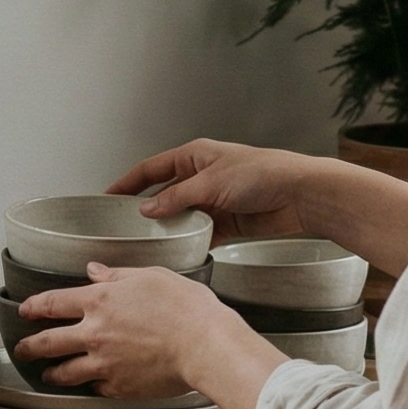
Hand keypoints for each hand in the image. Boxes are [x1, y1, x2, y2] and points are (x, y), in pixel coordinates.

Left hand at [13, 265, 288, 408]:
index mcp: (99, 302)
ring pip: (64, 373)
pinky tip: (92, 386)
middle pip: (47, 343)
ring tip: (48, 375)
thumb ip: (117, 275)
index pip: (52, 303)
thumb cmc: (185, 307)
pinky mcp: (119, 387)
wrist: (204, 345)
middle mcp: (94, 334)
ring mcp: (104, 364)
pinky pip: (96, 389)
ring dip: (52, 374)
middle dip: (29, 347)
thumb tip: (95, 271)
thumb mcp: (151, 276)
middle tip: (22, 350)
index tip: (25, 310)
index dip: (34, 307)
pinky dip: (92, 387)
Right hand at [107, 138, 330, 241]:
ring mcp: (214, 201)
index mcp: (195, 156)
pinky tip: (178, 252)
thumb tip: (147, 210)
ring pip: (181, 217)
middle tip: (123, 228)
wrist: (300, 194)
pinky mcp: (227, 223)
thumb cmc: (263, 173)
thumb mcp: (211, 182)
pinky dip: (190, 242)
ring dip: (169, 229)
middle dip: (146, 210)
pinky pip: (200, 233)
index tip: (107, 197)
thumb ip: (177, 198)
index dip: (128, 183)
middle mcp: (202, 177)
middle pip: (164, 194)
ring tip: (147, 245)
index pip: (151, 169)